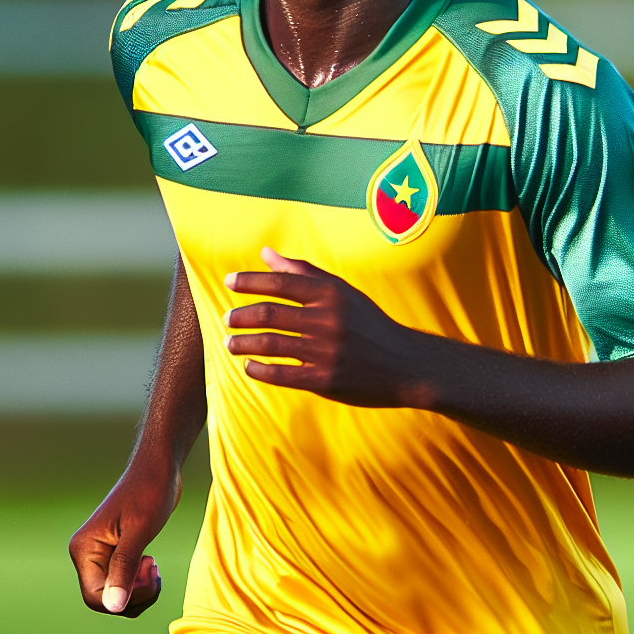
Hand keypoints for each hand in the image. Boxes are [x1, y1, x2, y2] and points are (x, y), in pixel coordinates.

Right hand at [68, 465, 178, 617]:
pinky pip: (123, 585)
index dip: (125, 598)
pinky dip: (139, 584)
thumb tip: (114, 606)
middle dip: (135, 595)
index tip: (150, 576)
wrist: (158, 470)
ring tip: (154, 566)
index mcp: (84, 549)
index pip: (96, 597)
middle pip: (106, 600)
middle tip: (155, 571)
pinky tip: (150, 564)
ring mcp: (100, 556)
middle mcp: (87, 554)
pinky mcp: (114, 555)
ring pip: (116, 596)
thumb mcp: (139, 531)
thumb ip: (124, 568)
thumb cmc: (149, 492)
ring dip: (139, 591)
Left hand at [225, 247, 430, 407]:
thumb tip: (265, 253)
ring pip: (271, 343)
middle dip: (241, 316)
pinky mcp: (326, 380)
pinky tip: (249, 365)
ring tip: (229, 342)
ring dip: (243, 343)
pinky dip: (260, 369)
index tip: (229, 281)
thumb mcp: (341, 291)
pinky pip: (282, 374)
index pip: (280, 282)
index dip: (250, 281)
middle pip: (270, 314)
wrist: (406, 364)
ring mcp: (327, 351)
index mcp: (330, 294)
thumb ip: (301, 271)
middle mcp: (328, 320)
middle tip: (227, 318)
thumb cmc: (367, 323)